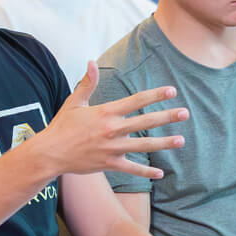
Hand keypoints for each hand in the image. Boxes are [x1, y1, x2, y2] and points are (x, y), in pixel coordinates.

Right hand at [29, 62, 188, 178]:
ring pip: (143, 146)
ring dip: (164, 143)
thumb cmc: (62, 126)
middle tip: (185, 113)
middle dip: (167, 117)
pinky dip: (146, 172)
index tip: (171, 91)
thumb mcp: (74, 102)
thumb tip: (91, 62)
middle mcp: (112, 130)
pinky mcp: (109, 164)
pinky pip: (131, 169)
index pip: (136, 101)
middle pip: (145, 122)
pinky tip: (160, 173)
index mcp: (106, 112)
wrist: (50, 153)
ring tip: (181, 140)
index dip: (155, 95)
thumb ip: (87, 83)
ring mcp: (112, 148)